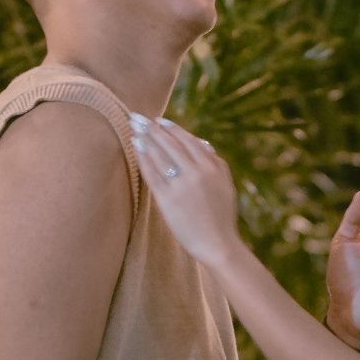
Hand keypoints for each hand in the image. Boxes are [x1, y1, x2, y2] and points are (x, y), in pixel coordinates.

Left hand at [131, 116, 242, 264]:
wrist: (218, 243)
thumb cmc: (221, 215)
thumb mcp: (226, 183)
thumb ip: (215, 162)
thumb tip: (201, 143)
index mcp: (212, 166)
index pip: (188, 140)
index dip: (171, 128)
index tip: (159, 120)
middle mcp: (197, 172)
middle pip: (170, 144)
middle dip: (152, 128)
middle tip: (137, 116)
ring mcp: (182, 185)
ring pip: (160, 155)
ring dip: (145, 138)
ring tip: (133, 128)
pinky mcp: (168, 199)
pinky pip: (152, 173)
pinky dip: (143, 158)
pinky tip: (136, 147)